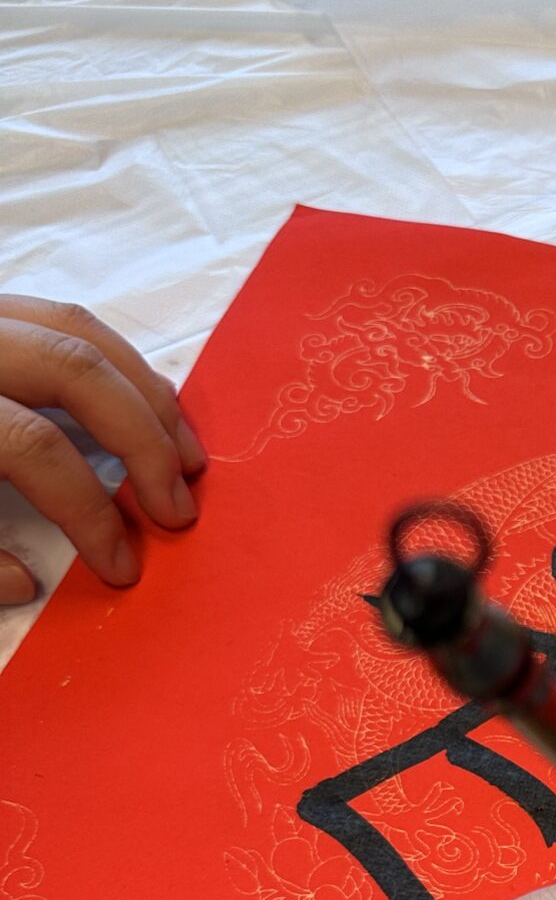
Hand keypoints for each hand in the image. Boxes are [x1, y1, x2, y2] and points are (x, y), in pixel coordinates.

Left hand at [0, 296, 205, 603]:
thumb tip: (27, 580)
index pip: (36, 447)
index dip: (88, 513)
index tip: (120, 567)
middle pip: (77, 372)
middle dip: (143, 442)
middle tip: (178, 505)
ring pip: (80, 331)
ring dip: (146, 394)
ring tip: (184, 456)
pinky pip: (62, 318)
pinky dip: (114, 361)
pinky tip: (140, 405)